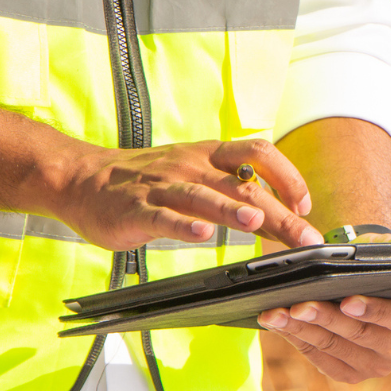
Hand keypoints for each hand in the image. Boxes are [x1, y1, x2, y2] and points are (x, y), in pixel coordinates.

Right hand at [51, 139, 324, 250]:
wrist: (84, 179)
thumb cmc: (147, 182)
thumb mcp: (195, 175)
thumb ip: (232, 191)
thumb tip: (279, 213)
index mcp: (209, 156)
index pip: (259, 154)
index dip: (288, 176)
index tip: (306, 205)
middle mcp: (191, 166)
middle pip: (243, 184)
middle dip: (279, 212)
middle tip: (304, 236)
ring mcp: (163, 187)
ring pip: (204, 196)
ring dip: (232, 208)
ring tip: (257, 221)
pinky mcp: (137, 210)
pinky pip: (163, 217)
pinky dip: (184, 225)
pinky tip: (201, 234)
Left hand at [257, 223, 390, 383]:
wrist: (364, 288)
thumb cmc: (378, 267)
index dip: (374, 310)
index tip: (347, 301)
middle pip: (360, 335)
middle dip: (325, 318)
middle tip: (298, 304)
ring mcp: (375, 366)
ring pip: (334, 348)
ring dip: (302, 329)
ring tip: (276, 312)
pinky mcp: (349, 374)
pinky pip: (319, 358)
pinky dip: (296, 339)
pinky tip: (277, 323)